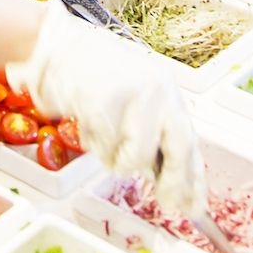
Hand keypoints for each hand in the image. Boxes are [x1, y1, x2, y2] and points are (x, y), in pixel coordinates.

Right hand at [9, 11, 202, 213]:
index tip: (194, 207)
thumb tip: (169, 181)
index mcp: (166, 92)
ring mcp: (132, 95)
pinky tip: (87, 124)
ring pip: (136, 156)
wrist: (58, 45)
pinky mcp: (104, 101)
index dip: (193, 178)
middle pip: (179, 147)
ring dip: (116, 160)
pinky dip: (93, 143)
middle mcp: (157, 90)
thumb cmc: (94, 75)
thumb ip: (153, 135)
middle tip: (165, 200)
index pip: (189, 141)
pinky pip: (103, 145)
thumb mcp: (136, 102)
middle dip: (173, 180)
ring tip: (103, 142)